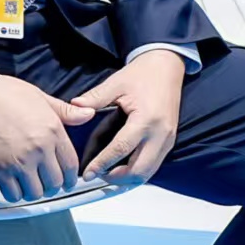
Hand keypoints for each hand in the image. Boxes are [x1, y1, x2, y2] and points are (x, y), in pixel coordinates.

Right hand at [0, 62, 94, 202]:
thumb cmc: (4, 91)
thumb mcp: (41, 97)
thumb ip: (66, 112)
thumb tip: (88, 115)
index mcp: (53, 130)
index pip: (71, 165)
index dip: (71, 178)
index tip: (67, 181)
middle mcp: (39, 148)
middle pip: (55, 183)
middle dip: (53, 185)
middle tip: (47, 182)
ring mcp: (18, 161)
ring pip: (36, 193)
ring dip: (35, 191)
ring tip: (31, 183)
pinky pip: (13, 194)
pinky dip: (15, 194)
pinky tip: (14, 184)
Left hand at [73, 49, 185, 185]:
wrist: (167, 66)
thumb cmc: (143, 74)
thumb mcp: (116, 83)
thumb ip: (95, 97)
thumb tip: (75, 106)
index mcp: (146, 119)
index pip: (121, 150)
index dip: (102, 164)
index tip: (87, 173)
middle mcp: (160, 134)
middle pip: (139, 171)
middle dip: (116, 178)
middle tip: (97, 175)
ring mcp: (168, 139)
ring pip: (148, 172)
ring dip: (128, 178)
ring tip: (108, 173)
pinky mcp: (169, 141)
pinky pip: (154, 165)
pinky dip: (137, 170)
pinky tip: (122, 166)